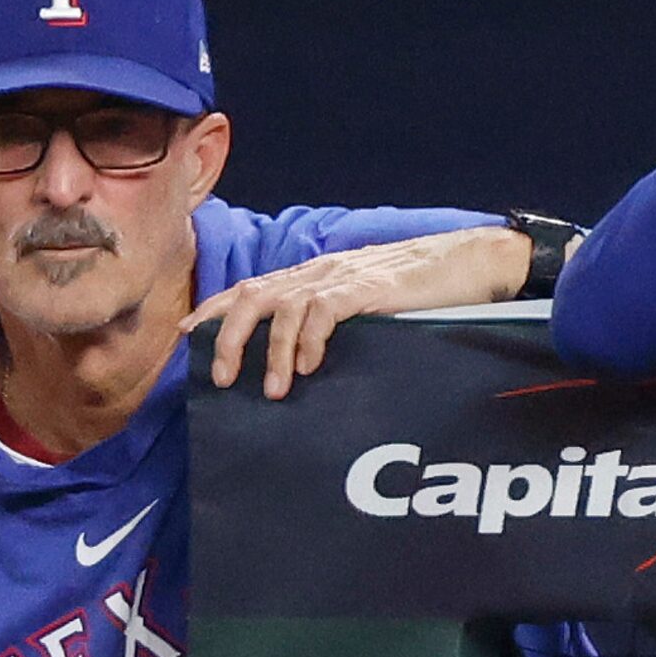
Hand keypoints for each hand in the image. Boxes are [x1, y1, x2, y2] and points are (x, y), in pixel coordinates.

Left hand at [182, 226, 531, 397]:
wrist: (470, 265)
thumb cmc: (421, 294)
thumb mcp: (365, 308)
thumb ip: (333, 325)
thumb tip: (305, 367)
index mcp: (314, 277)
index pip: (249, 288)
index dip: (214, 310)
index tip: (186, 337)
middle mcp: (319, 273)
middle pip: (251, 295)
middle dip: (227, 337)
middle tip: (222, 379)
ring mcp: (342, 278)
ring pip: (282, 306)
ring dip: (271, 351)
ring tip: (274, 392)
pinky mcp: (367, 287)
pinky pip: (324, 310)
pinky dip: (310, 340)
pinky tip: (311, 368)